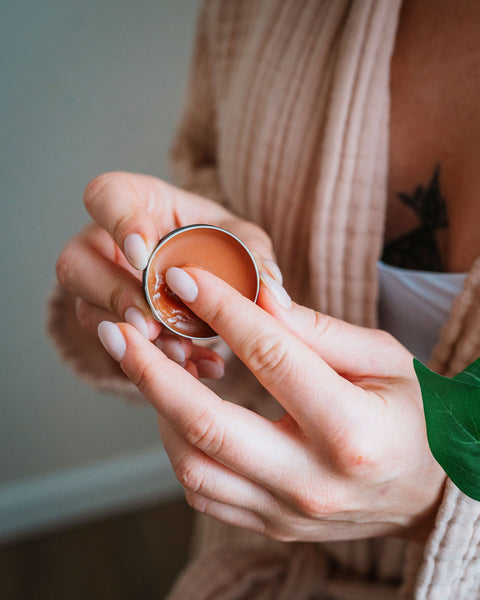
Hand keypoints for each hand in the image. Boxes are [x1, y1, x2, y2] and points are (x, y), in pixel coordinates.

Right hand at [56, 171, 273, 377]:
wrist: (213, 275)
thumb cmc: (221, 244)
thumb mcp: (242, 241)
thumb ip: (255, 257)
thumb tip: (271, 291)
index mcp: (136, 202)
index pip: (106, 196)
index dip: (118, 223)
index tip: (143, 255)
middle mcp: (105, 242)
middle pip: (76, 262)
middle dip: (114, 295)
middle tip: (150, 321)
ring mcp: (99, 285)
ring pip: (88, 310)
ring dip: (130, 336)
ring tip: (179, 352)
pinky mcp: (110, 321)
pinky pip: (115, 343)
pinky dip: (154, 360)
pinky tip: (194, 366)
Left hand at [96, 263, 445, 543]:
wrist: (429, 489)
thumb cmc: (413, 413)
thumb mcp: (383, 359)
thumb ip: (317, 330)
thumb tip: (256, 293)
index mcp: (352, 430)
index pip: (271, 357)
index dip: (223, 309)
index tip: (185, 276)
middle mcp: (314, 482)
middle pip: (207, 425)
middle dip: (151, 372)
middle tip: (118, 330)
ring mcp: (287, 512)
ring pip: (192, 464)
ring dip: (158, 411)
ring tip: (145, 365)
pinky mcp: (271, 524)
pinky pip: (203, 491)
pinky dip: (179, 446)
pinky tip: (175, 409)